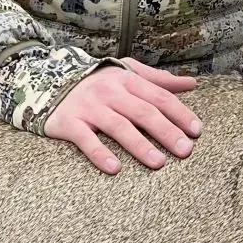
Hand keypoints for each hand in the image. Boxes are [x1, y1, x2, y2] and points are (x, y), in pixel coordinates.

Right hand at [42, 58, 201, 174]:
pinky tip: (114, 168)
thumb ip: (158, 80)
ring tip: (159, 163)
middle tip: (185, 151)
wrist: (45, 80)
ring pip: (119, 126)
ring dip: (140, 145)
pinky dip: (99, 153)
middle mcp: (110, 92)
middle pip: (143, 112)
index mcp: (127, 80)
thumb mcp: (126, 73)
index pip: (159, 97)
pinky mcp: (69, 122)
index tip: (196, 132)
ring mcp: (89, 107)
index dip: (179, 113)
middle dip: (166, 132)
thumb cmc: (96, 81)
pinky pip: (86, 140)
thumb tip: (190, 84)